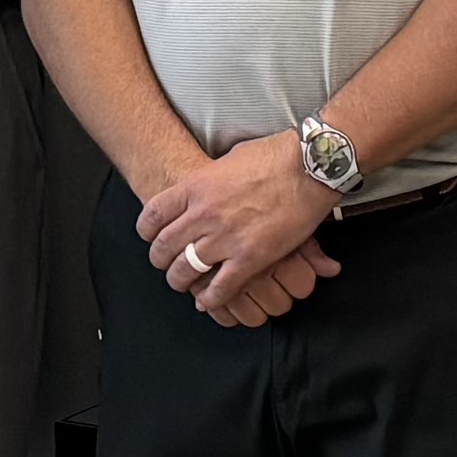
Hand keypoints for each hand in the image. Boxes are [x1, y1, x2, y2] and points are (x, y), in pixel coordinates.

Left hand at [137, 136, 332, 323]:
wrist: (309, 166)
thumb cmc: (275, 156)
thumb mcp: (230, 159)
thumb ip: (211, 179)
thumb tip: (207, 186)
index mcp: (196, 186)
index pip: (153, 215)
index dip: (147, 231)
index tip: (151, 237)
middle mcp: (204, 214)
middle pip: (164, 247)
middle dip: (161, 260)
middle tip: (166, 264)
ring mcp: (226, 238)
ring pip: (186, 270)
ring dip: (181, 281)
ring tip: (184, 283)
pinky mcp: (250, 258)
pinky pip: (220, 288)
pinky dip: (211, 299)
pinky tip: (208, 301)